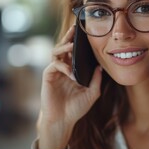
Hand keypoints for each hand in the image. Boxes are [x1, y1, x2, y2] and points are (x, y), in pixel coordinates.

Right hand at [37, 25, 101, 148]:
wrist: (62, 121)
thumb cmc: (75, 108)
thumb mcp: (91, 93)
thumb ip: (96, 80)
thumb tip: (100, 66)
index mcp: (72, 70)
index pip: (75, 52)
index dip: (79, 42)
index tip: (86, 33)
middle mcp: (63, 68)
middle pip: (64, 47)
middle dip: (69, 37)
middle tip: (76, 28)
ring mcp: (54, 72)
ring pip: (56, 52)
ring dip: (64, 46)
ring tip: (73, 44)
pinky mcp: (48, 76)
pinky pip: (54, 65)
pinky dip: (63, 67)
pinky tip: (71, 73)